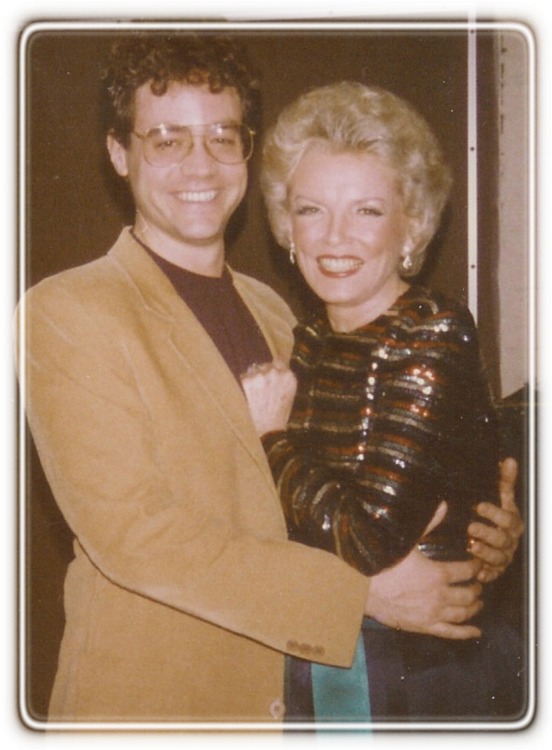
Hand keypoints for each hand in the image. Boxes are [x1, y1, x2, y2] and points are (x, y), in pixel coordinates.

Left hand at [241, 360, 296, 435]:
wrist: (269, 428)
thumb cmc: (281, 413)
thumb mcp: (290, 393)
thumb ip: (284, 378)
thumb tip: (274, 367)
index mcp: (288, 376)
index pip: (279, 361)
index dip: (274, 368)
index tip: (271, 376)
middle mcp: (275, 373)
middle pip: (266, 365)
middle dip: (263, 373)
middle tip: (263, 388)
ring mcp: (261, 376)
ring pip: (254, 369)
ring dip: (254, 377)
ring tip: (257, 393)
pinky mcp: (248, 381)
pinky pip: (245, 376)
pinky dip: (245, 383)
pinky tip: (250, 394)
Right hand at [365, 503, 483, 638]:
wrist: (362, 588)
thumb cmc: (383, 563)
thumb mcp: (405, 540)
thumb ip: (428, 524)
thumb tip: (443, 505)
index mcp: (437, 574)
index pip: (466, 571)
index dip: (475, 567)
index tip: (476, 564)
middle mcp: (439, 596)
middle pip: (468, 594)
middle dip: (476, 588)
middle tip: (478, 583)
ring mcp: (432, 614)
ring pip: (462, 613)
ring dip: (474, 607)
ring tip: (478, 602)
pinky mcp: (424, 626)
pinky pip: (450, 632)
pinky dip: (465, 632)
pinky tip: (476, 630)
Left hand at [469, 457, 523, 582]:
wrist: (495, 539)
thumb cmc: (497, 515)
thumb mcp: (500, 498)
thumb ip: (504, 482)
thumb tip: (508, 460)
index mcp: (513, 523)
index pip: (507, 519)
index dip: (494, 512)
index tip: (479, 506)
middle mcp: (510, 541)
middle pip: (502, 539)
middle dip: (487, 533)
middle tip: (470, 528)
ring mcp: (504, 557)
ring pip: (497, 558)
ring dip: (484, 552)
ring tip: (470, 546)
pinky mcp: (495, 571)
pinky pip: (493, 575)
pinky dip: (486, 574)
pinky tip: (477, 572)